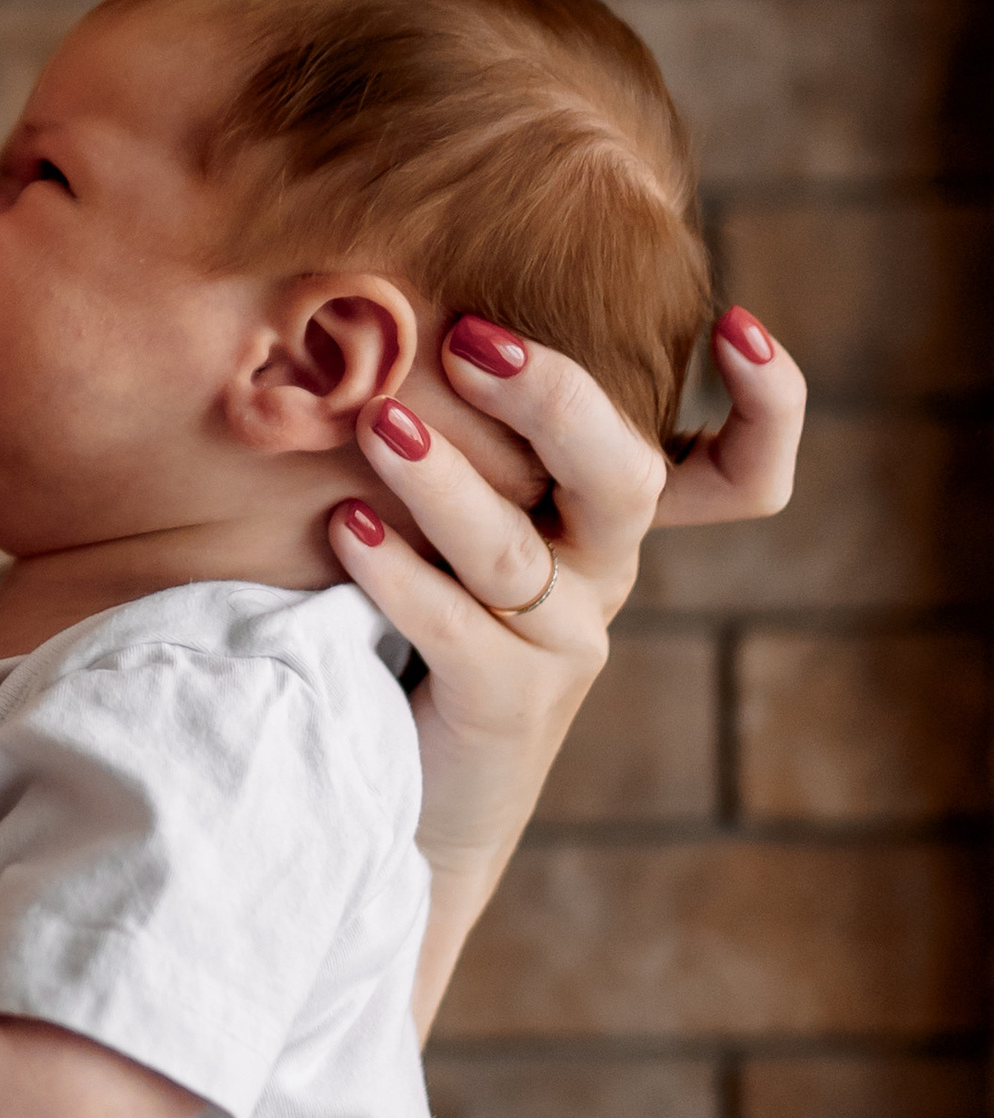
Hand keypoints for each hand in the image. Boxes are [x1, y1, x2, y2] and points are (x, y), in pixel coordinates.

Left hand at [328, 303, 805, 1018]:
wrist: (414, 799)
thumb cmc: (428, 629)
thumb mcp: (475, 526)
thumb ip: (478, 445)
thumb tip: (417, 319)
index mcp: (614, 526)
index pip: (744, 475)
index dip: (772, 408)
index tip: (737, 325)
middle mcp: (605, 577)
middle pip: (624, 479)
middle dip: (555, 398)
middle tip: (470, 341)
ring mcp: (562, 647)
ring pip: (514, 550)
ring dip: (441, 478)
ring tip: (377, 421)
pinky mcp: (502, 705)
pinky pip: (455, 627)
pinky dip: (397, 572)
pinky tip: (345, 526)